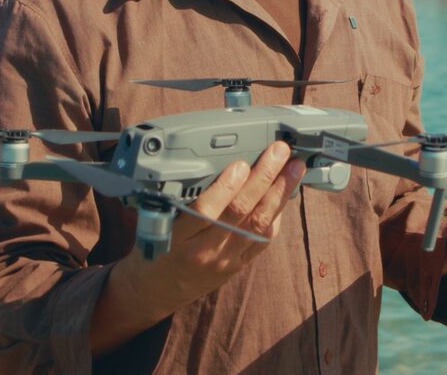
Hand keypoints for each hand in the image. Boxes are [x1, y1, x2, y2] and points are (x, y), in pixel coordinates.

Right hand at [91, 142, 304, 354]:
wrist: (154, 292)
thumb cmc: (153, 250)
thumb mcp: (154, 223)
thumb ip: (176, 199)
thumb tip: (207, 164)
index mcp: (178, 239)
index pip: (205, 210)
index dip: (226, 186)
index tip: (241, 164)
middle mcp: (204, 252)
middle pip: (240, 213)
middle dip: (264, 178)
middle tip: (280, 153)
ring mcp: (224, 262)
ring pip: (258, 225)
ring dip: (279, 194)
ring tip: (293, 170)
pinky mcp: (237, 267)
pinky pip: (262, 241)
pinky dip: (276, 216)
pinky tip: (284, 196)